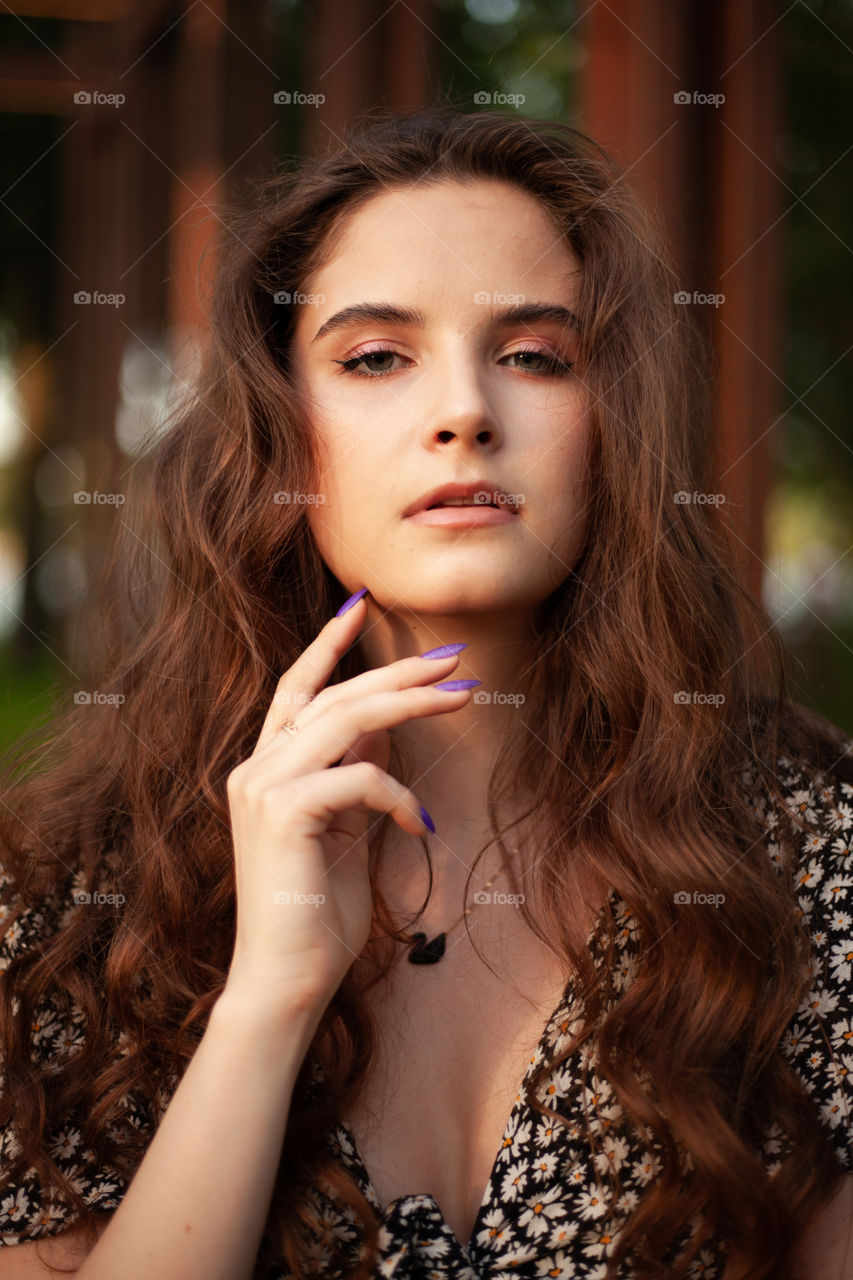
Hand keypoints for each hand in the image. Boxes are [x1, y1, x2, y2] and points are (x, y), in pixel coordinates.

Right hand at [222, 593, 473, 1017]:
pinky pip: (359, 779)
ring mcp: (262, 788)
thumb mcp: (342, 830)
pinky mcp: (283, 814)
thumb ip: (353, 775)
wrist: (285, 979)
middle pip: (333, 695)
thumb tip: (384, 730)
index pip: (295, 689)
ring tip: (462, 693)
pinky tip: (422, 825)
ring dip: (410, 702)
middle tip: (452, 658)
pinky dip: (399, 796)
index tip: (361, 605)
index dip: (327, 644)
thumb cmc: (317, 911)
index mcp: (264, 768)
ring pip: (345, 720)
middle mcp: (255, 769)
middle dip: (397, 670)